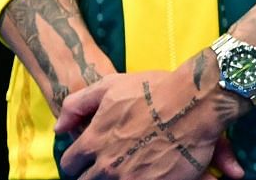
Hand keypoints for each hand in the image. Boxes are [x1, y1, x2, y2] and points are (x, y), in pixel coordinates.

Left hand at [56, 61, 243, 179]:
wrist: (196, 101)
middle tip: (109, 166)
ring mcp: (130, 179)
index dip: (77, 163)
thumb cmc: (156, 89)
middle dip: (93, 175)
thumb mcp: (112, 85)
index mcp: (93, 142)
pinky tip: (146, 175)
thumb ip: (78, 104)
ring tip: (127, 170)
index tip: (87, 160)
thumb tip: (58, 127)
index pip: (70, 165)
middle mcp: (107, 166)